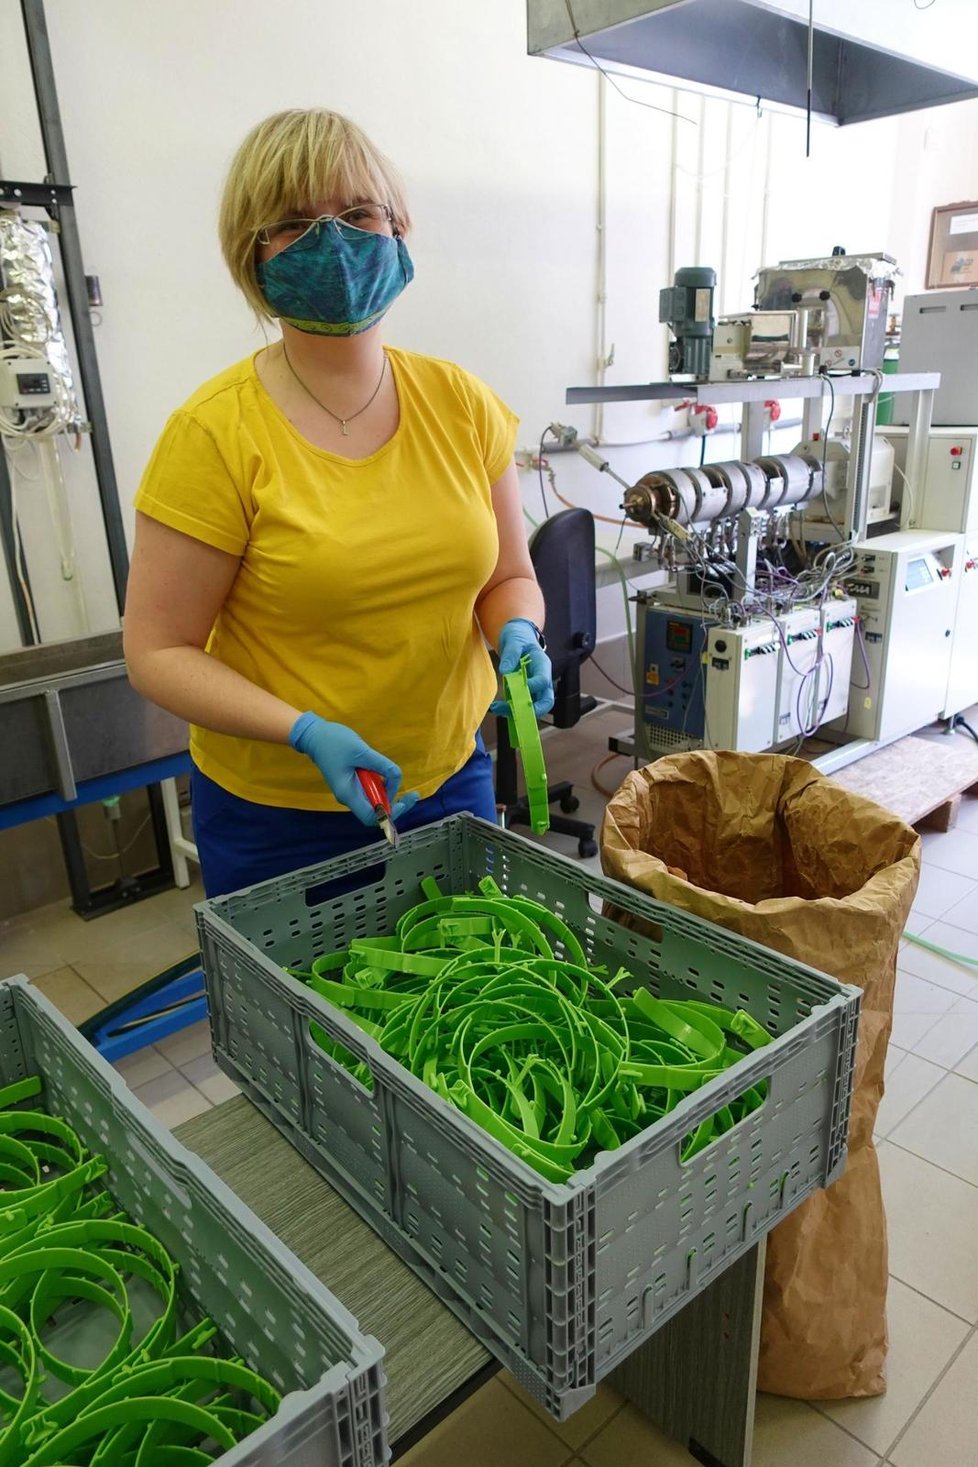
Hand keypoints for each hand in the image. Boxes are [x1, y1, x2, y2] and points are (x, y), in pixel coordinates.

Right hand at [289, 713, 419, 825]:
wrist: (314, 735)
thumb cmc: (334, 742)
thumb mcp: (362, 752)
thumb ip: (382, 766)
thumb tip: (398, 778)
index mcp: (348, 794)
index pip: (372, 817)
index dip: (390, 814)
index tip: (403, 801)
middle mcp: (349, 797)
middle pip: (375, 812)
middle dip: (395, 805)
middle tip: (411, 795)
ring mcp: (350, 791)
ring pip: (374, 802)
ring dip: (388, 794)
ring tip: (397, 780)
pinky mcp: (352, 783)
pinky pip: (371, 791)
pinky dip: (382, 786)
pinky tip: (387, 775)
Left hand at [489, 618, 553, 718]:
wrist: (517, 636)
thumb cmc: (518, 636)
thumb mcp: (513, 640)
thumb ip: (511, 654)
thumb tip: (505, 671)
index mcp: (543, 665)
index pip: (543, 680)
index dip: (532, 687)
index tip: (516, 689)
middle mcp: (542, 678)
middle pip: (546, 700)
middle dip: (533, 710)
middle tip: (515, 712)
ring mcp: (535, 687)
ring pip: (534, 706)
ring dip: (518, 711)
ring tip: (498, 709)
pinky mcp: (525, 691)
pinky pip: (522, 704)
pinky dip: (511, 709)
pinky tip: (498, 707)